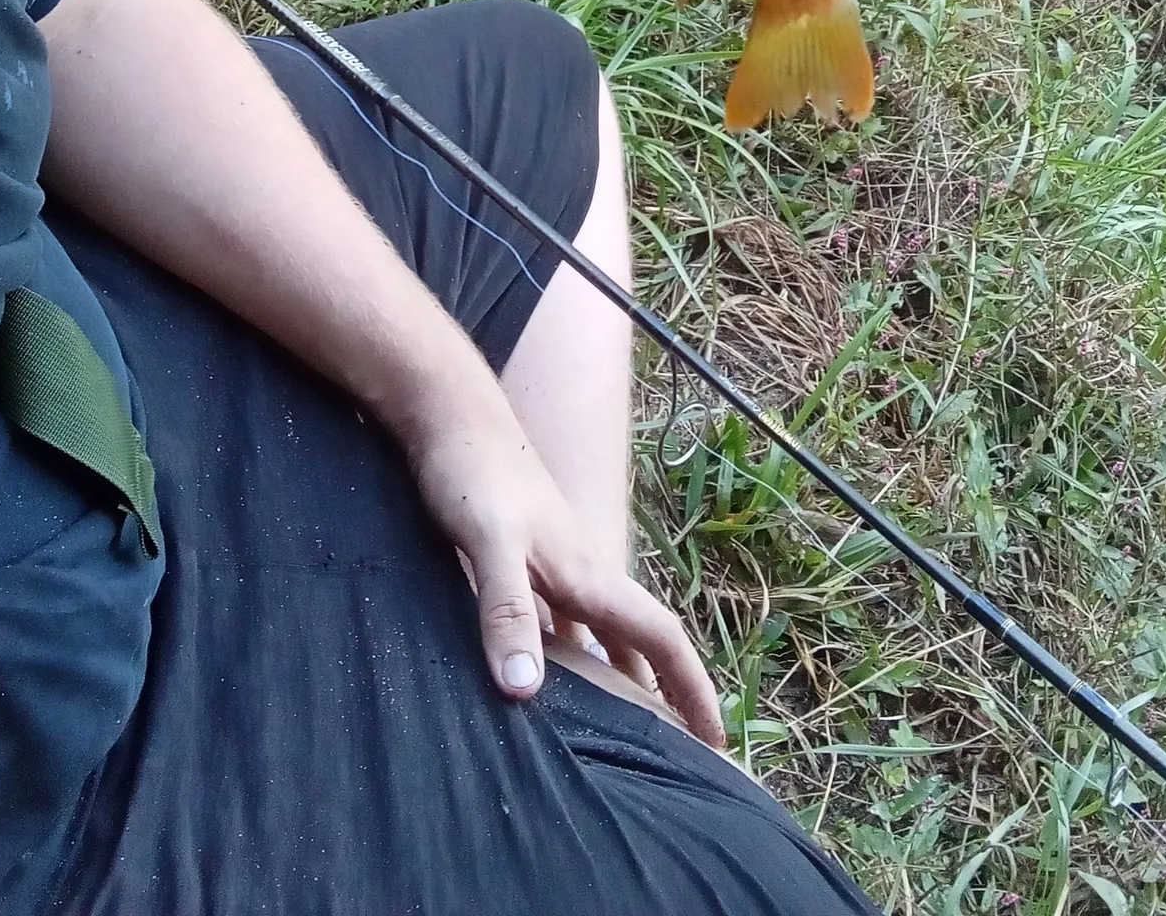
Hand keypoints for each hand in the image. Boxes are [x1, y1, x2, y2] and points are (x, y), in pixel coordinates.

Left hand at [407, 383, 724, 747]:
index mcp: (586, 574)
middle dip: (662, 692)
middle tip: (676, 751)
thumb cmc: (474, 473)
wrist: (449, 414)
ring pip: (594, 634)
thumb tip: (525, 691)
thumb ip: (506, 609)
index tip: (716, 740)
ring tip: (615, 730)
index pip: (658, 636)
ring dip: (613, 677)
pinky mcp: (518, 559)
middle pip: (635, 640)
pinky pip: (553, 624)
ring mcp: (550, 565)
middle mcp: (578, 573)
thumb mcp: (490, 542)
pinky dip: (560, 658)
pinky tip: (536, 677)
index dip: (690, 687)